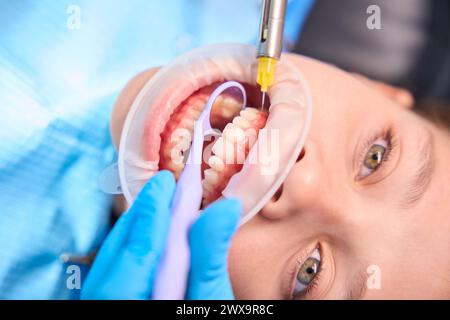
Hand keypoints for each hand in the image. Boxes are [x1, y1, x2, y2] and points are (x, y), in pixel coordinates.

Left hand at [81, 170, 240, 298]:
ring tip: (157, 207)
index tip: (166, 179)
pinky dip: (133, 252)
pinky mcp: (114, 306)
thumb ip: (210, 258)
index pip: (140, 245)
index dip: (154, 209)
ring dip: (138, 230)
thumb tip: (225, 206)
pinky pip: (114, 273)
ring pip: (114, 260)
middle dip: (144, 212)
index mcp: (129, 296)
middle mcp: (109, 299)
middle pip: (122, 248)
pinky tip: (149, 244)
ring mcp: (106, 304)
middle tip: (164, 184)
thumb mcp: (210, 301)